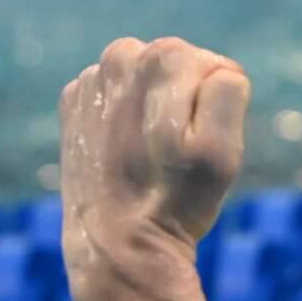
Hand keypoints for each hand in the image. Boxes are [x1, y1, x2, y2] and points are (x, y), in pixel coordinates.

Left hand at [59, 37, 250, 278]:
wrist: (116, 243)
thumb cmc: (177, 197)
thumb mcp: (223, 147)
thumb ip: (228, 88)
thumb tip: (214, 68)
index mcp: (163, 56)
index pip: (214, 67)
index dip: (214, 108)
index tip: (197, 143)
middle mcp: (120, 56)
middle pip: (176, 67)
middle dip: (183, 103)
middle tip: (175, 151)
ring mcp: (90, 81)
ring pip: (144, 82)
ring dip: (152, 110)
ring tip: (149, 154)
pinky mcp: (73, 105)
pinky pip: (114, 99)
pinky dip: (123, 121)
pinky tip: (124, 154)